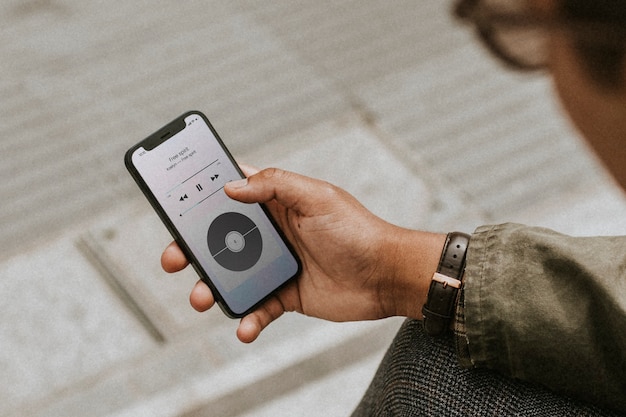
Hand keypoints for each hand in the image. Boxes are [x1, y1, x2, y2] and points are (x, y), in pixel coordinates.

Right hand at [161, 166, 444, 341]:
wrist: (386, 275)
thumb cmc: (357, 230)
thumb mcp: (316, 197)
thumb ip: (275, 184)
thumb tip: (230, 187)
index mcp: (276, 204)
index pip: (231, 196)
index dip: (202, 198)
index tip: (173, 203)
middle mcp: (272, 234)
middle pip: (220, 240)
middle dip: (192, 250)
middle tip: (173, 258)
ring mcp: (277, 266)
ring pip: (231, 277)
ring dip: (211, 288)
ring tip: (201, 298)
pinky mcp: (286, 295)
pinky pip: (258, 308)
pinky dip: (247, 319)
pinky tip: (244, 327)